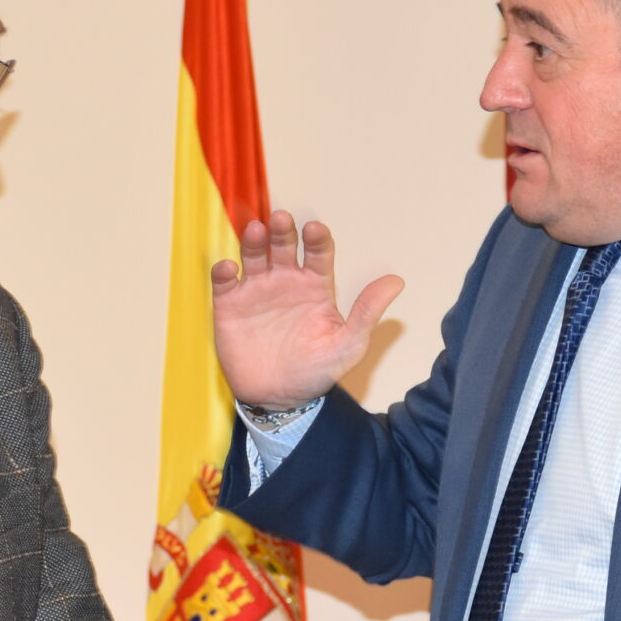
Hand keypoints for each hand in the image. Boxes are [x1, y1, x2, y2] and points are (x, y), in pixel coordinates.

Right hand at [209, 210, 403, 408]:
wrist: (278, 400)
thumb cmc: (316, 372)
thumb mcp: (348, 345)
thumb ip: (368, 312)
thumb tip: (397, 282)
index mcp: (315, 286)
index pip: (318, 252)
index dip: (317, 239)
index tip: (315, 231)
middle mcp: (286, 281)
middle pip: (284, 245)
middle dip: (282, 231)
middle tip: (281, 220)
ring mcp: (257, 290)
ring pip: (255, 255)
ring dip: (254, 241)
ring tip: (256, 232)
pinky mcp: (230, 305)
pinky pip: (225, 282)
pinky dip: (224, 272)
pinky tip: (230, 269)